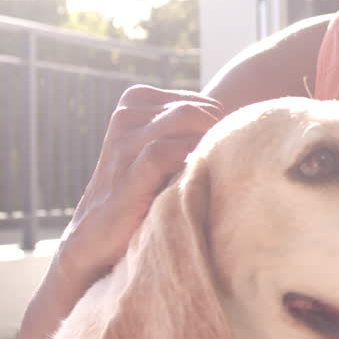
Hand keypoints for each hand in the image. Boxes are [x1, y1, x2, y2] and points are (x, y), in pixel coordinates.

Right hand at [55, 84, 222, 287]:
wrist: (95, 236)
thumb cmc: (140, 193)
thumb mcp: (159, 151)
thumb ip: (186, 132)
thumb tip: (242, 127)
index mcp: (135, 103)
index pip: (197, 101)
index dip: (219, 128)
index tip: (225, 156)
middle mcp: (126, 116)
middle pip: (192, 108)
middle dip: (217, 135)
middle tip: (227, 166)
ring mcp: (123, 143)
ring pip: (182, 118)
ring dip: (207, 144)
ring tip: (217, 171)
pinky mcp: (126, 173)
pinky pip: (165, 151)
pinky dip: (189, 159)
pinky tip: (199, 178)